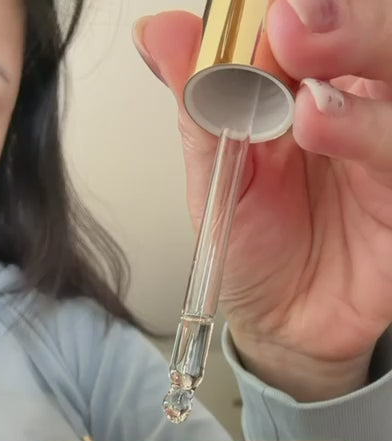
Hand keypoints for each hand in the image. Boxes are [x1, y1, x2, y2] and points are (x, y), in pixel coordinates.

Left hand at [134, 3, 391, 399]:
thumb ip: (198, 104)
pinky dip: (375, 140)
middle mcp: (358, 109)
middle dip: (344, 24)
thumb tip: (158, 33)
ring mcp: (385, 154)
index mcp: (309, 87)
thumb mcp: (216, 177)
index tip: (266, 16)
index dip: (301, 14)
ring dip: (357, 92)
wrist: (281, 323)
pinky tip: (332, 136)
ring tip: (307, 110)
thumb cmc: (255, 249)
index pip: (318, 25)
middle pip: (378, 39)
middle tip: (292, 26)